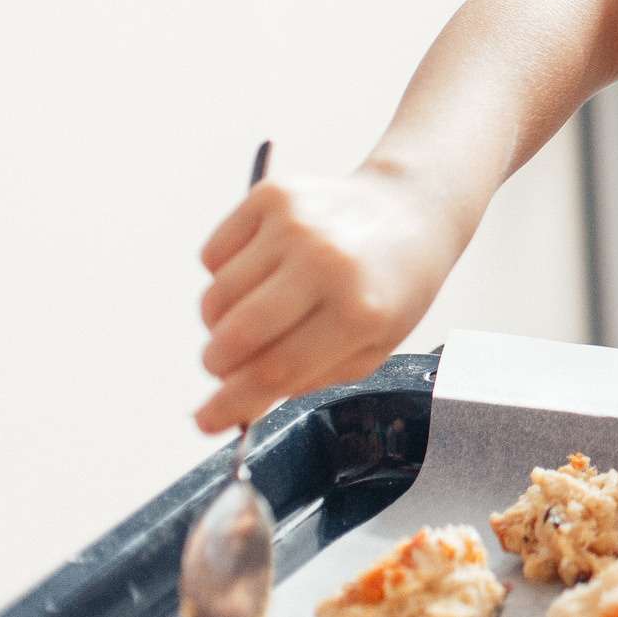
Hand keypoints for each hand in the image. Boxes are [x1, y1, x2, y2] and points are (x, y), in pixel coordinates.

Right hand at [193, 165, 461, 433]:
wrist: (412, 210)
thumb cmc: (391, 284)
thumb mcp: (372, 347)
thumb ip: (305, 381)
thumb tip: (236, 408)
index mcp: (360, 311)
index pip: (273, 371)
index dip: (230, 404)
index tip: (205, 421)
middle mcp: (327, 263)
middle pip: (236, 336)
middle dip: (218, 365)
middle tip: (226, 366)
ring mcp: (296, 224)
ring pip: (216, 298)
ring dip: (219, 322)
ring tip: (255, 314)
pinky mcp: (273, 196)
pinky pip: (212, 256)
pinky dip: (223, 275)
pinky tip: (262, 271)